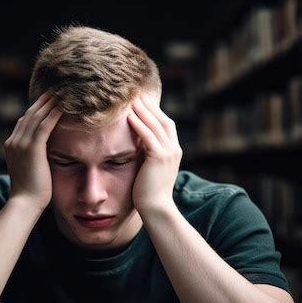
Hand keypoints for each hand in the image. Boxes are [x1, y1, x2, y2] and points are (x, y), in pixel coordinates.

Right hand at [4, 92, 61, 210]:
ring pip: (37, 116)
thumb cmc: (32, 192)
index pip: (25, 120)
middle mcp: (13, 140)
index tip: (50, 99)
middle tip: (58, 88)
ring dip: (51, 102)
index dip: (38, 108)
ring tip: (63, 91)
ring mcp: (21, 143)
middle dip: (44, 100)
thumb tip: (46, 152)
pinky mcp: (32, 148)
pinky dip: (54, 113)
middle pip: (30, 113)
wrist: (25, 204)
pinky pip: (45, 125)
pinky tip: (65, 105)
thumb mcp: (30, 169)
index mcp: (12, 144)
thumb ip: (35, 156)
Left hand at [127, 94, 182, 215]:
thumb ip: (148, 155)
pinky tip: (128, 115)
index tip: (141, 101)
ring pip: (155, 124)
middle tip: (134, 93)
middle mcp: (174, 148)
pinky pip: (148, 136)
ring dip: (142, 110)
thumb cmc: (149, 192)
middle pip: (162, 119)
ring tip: (130, 99)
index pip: (166, 124)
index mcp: (174, 150)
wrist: (156, 208)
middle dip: (149, 106)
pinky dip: (138, 124)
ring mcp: (168, 152)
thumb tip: (137, 145)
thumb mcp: (151, 169)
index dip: (154, 111)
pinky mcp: (159, 157)